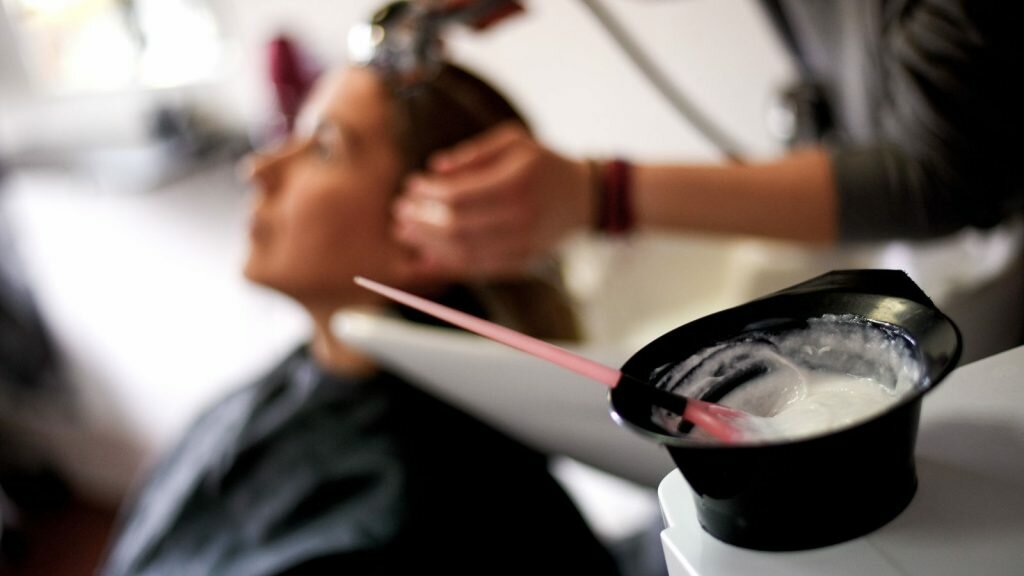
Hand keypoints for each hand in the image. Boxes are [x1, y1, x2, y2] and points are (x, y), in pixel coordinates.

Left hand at [393, 122, 591, 278]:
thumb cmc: (544, 164)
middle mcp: (519, 218)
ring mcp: (521, 244)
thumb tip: (435, 167)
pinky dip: (448, 264)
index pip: (458, 196)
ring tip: (405, 233)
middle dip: (421, 222)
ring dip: (428, 245)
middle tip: (399, 213)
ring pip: (463, 252)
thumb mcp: (514, 141)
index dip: (428, 194)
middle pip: (456, 227)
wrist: (585, 198)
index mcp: (515, 183)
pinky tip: (426, 256)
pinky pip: (478, 268)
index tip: (411, 186)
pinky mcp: (521, 262)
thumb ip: (473, 153)